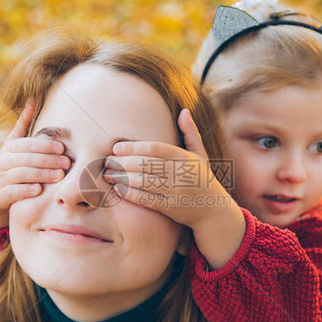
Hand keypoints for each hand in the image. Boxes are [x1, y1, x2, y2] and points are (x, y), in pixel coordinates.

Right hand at [0, 100, 69, 228]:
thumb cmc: (10, 162)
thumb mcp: (14, 143)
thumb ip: (24, 123)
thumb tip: (33, 98)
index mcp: (9, 148)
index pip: (27, 144)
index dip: (44, 146)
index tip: (62, 148)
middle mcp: (3, 161)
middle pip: (26, 159)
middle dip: (48, 161)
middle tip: (67, 163)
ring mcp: (0, 178)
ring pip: (21, 175)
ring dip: (41, 175)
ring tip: (60, 176)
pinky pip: (12, 192)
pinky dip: (25, 190)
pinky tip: (39, 190)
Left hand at [103, 109, 231, 227]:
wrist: (213, 210)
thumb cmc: (202, 178)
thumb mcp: (200, 155)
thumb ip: (190, 133)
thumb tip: (184, 110)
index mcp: (186, 158)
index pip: (155, 149)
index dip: (134, 147)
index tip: (117, 148)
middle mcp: (181, 173)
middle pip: (146, 165)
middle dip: (123, 163)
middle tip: (107, 161)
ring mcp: (176, 191)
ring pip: (144, 182)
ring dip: (122, 178)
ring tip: (108, 174)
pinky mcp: (170, 207)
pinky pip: (146, 199)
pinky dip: (130, 194)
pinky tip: (118, 188)